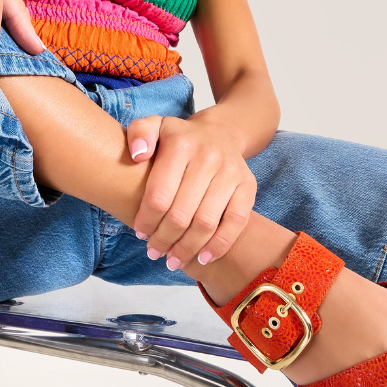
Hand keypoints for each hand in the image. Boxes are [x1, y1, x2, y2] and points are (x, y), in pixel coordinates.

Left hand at [128, 112, 256, 268]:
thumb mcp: (154, 126)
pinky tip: (203, 258)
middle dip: (164, 240)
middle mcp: (208, 157)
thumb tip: (138, 155)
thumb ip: (139, 134)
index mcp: (180, 144)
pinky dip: (219, 245)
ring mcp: (230, 172)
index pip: (159, 195)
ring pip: (206, 223)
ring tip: (173, 261)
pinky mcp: (248, 186)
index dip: (147, 221)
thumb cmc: (179, 138)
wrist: (220, 133)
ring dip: (187, 248)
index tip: (141, 234)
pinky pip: (235, 222)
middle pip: (181, 214)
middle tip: (154, 252)